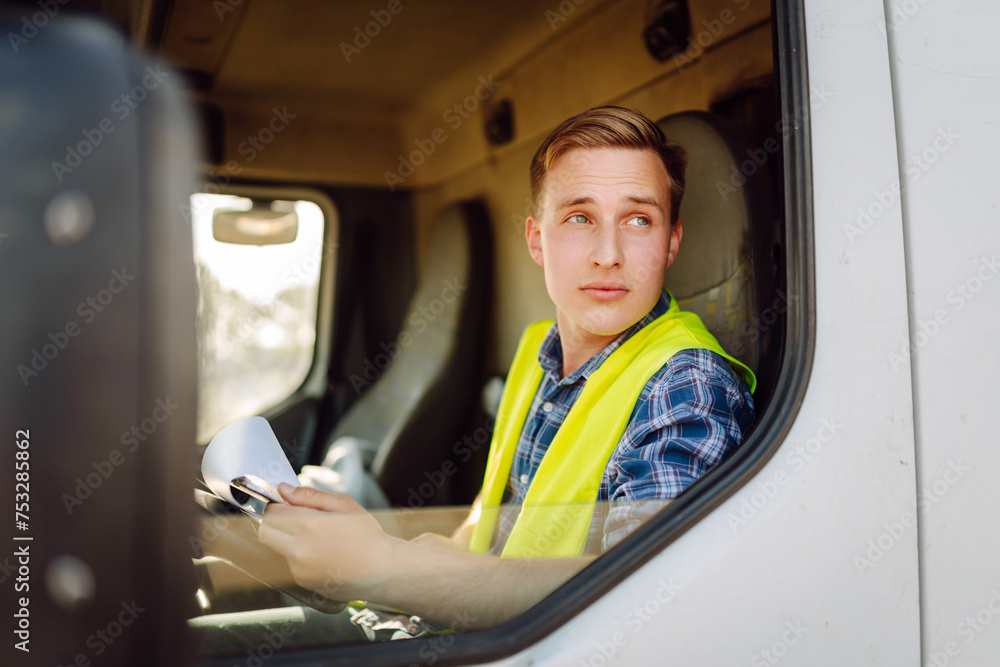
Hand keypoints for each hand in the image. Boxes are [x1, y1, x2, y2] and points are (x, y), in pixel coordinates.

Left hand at [258, 484, 394, 600]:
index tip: (286, 504)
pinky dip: (299, 556)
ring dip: (288, 539)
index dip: (277, 504)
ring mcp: (298, 568)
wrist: (381, 570)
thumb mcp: (343, 505)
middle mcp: (298, 549)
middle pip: (266, 531)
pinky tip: (322, 554)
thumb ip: (310, 496)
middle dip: (275, 522)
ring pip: (278, 547)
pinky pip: (290, 563)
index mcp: (308, 525)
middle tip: (295, 519)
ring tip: (317, 539)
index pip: (272, 511)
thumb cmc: (367, 537)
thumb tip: (284, 490)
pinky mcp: (302, 581)